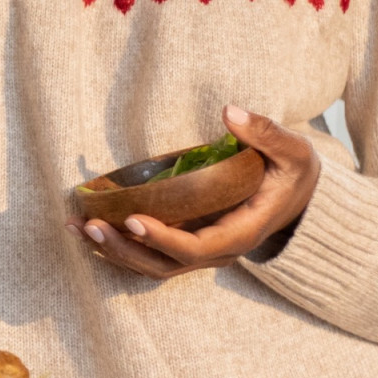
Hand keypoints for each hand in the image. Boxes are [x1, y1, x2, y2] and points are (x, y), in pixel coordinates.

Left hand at [67, 105, 321, 279]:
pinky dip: (118, 247)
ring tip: (76, 228)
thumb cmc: (293, 172)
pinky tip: (86, 230)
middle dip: (126, 248)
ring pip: (152, 266)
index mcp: (242, 232)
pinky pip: (149, 255)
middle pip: (165, 265)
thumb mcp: (292, 150)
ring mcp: (201, 253)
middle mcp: (218, 251)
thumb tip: (229, 112)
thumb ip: (265, 132)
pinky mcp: (187, 244)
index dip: (163, 239)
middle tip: (89, 226)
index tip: (132, 219)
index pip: (197, 247)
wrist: (300, 198)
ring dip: (113, 251)